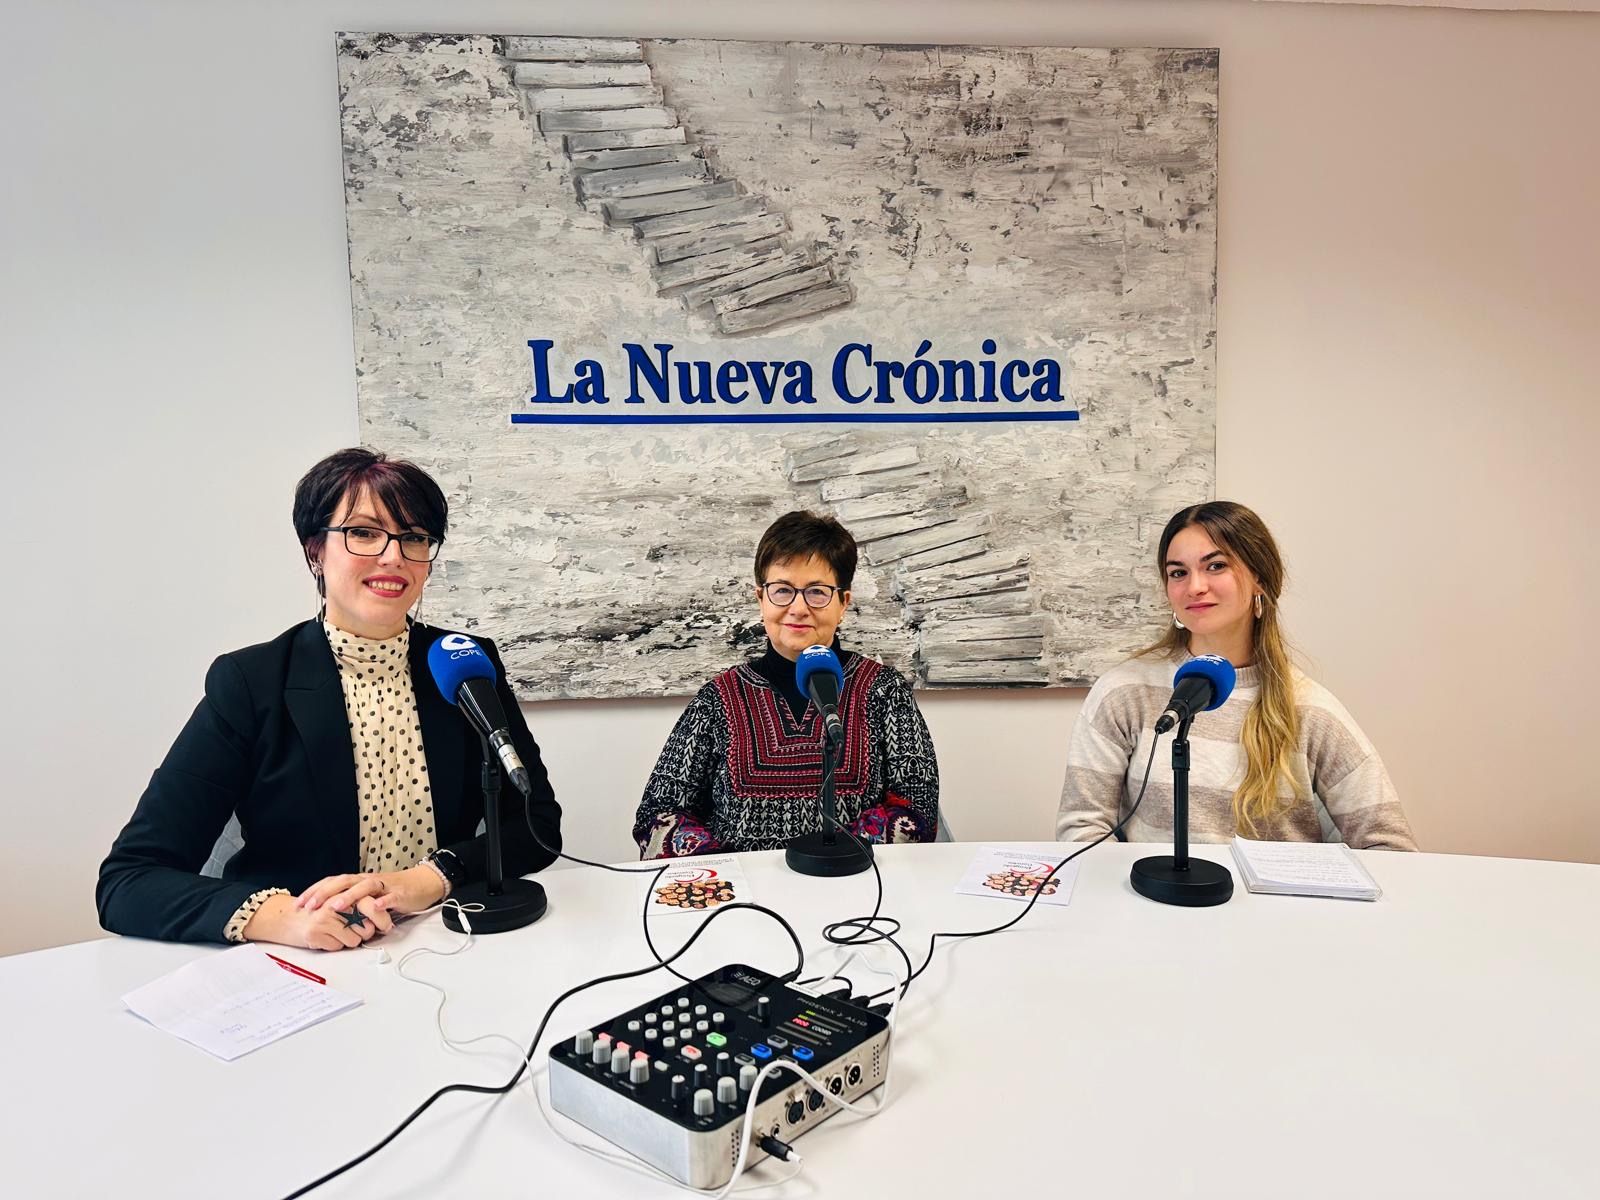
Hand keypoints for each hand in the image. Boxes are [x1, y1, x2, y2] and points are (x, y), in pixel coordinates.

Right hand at [240, 892, 387, 951]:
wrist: (287, 918)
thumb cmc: (316, 912)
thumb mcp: (339, 903)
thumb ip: (358, 906)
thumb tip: (381, 921)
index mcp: (343, 893)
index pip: (371, 906)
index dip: (381, 919)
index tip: (386, 927)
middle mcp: (335, 904)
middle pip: (366, 928)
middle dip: (364, 934)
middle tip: (356, 931)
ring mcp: (324, 919)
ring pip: (354, 941)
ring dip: (348, 940)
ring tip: (336, 932)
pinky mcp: (315, 933)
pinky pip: (338, 947)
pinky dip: (334, 945)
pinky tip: (325, 937)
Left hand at [296, 865, 446, 922]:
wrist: (422, 883)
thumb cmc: (394, 891)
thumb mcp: (368, 897)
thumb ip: (352, 903)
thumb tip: (329, 917)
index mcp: (358, 881)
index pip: (332, 883)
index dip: (315, 892)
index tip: (298, 904)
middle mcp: (368, 881)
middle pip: (343, 882)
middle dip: (324, 894)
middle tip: (309, 907)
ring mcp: (383, 886)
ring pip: (363, 888)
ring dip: (348, 897)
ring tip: (335, 907)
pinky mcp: (399, 893)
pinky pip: (389, 897)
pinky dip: (381, 902)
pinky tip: (373, 908)